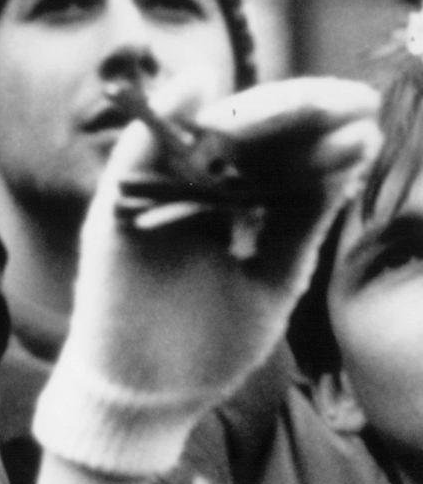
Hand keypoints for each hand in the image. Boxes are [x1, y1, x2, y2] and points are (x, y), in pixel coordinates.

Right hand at [41, 76, 380, 478]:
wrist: (146, 397)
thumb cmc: (208, 346)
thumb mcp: (275, 275)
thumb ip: (302, 217)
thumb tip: (352, 147)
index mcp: (236, 205)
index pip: (277, 149)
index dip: (320, 126)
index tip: (367, 114)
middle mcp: (194, 192)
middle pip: (246, 133)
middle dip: (301, 113)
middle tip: (352, 105)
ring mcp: (153, 198)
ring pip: (199, 134)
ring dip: (252, 112)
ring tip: (307, 102)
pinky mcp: (115, 212)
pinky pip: (136, 154)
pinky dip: (160, 117)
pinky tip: (195, 86)